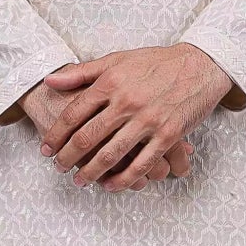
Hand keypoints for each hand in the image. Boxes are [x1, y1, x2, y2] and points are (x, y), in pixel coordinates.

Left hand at [37, 45, 235, 189]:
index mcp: (111, 83)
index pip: (74, 114)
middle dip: (68, 157)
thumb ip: (82, 72)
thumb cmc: (156, 62)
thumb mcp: (116, 60)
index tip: (46, 148)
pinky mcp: (168, 135)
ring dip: (91, 172)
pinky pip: (142, 164)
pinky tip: (111, 186)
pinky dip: (124, 179)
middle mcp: (126, 102)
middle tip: (59, 168)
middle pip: (88, 137)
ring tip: (79, 180)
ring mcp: (148, 120)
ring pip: (111, 155)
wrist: (199, 65)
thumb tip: (50, 80)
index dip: (56, 134)